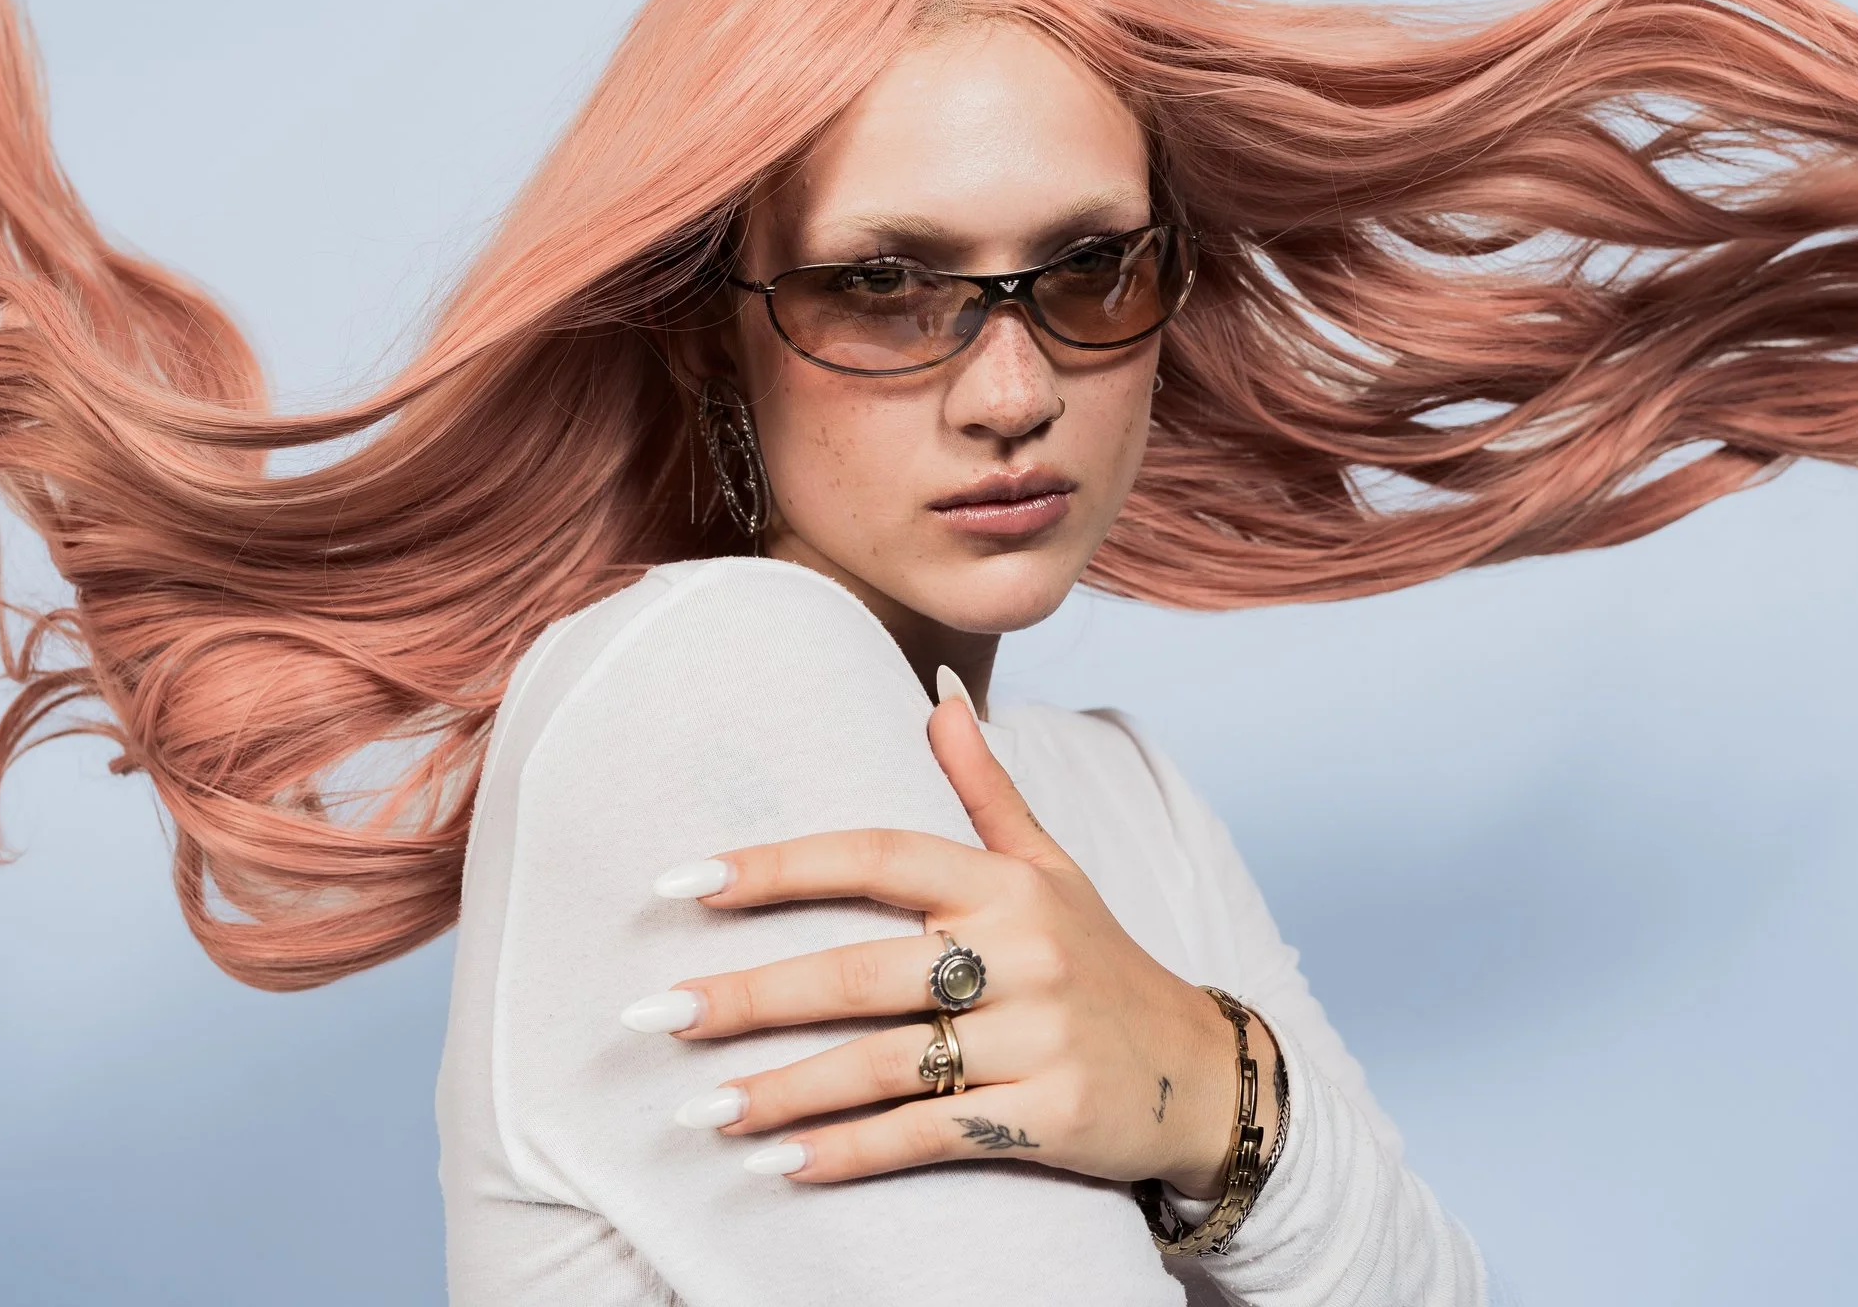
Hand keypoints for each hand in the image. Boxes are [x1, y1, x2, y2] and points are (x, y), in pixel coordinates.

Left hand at [627, 671, 1272, 1195]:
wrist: (1203, 1074)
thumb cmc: (1103, 962)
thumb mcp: (1054, 868)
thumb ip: (986, 787)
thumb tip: (937, 690)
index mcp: (1007, 884)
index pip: (875, 856)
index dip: (777, 866)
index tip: (682, 882)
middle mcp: (1022, 954)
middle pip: (859, 972)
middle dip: (748, 996)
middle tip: (654, 1014)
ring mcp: (1036, 1039)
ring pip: (882, 1065)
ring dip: (782, 1092)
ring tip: (696, 1112)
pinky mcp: (1046, 1118)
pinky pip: (926, 1137)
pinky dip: (850, 1154)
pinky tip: (781, 1166)